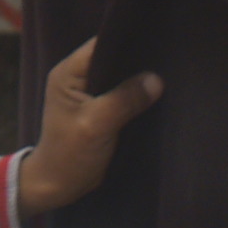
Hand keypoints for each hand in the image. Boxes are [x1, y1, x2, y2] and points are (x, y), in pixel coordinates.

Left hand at [14, 37, 164, 216]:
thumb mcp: (97, 124)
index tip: (156, 42)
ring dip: (138, 80)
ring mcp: (89, 94)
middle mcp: (77, 77)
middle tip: (169, 59)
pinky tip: (158, 95)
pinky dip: (137, 95)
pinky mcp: (101, 109)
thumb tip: (156, 79)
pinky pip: (122, 94)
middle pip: (112, 59)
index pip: (100, 45)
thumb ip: (124, 99)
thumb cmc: (70, 153)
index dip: (127, 42)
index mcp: (68, 73)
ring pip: (119, 77)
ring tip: (169, 74)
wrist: (58, 185)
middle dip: (137, 61)